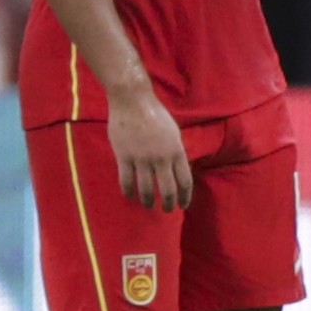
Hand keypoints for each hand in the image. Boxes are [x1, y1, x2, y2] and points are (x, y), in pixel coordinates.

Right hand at [107, 82, 191, 210]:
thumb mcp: (173, 133)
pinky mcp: (124, 157)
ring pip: (147, 189)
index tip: (183, 205)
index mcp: (176, 151)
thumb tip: (177, 170)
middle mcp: (161, 158)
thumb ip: (175, 152)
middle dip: (169, 204)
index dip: (185, 197)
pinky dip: (129, 192)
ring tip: (148, 205)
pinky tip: (130, 195)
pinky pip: (126, 181)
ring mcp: (142, 158)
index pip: (185, 181)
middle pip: (168, 190)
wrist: (132, 100)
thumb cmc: (154, 114)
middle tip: (167, 210)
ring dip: (148, 201)